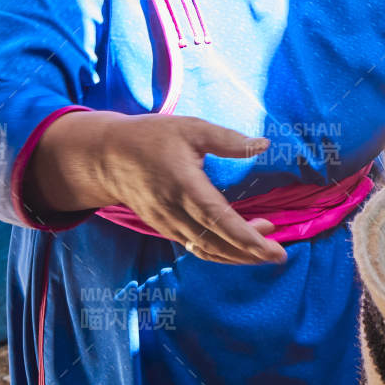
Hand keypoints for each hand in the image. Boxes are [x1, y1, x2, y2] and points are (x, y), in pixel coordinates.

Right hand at [28, 111, 287, 264]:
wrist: (106, 157)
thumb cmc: (150, 137)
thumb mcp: (191, 128)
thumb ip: (228, 139)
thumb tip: (264, 144)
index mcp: (184, 186)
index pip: (220, 221)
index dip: (248, 239)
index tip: (273, 249)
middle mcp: (175, 211)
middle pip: (216, 244)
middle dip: (249, 254)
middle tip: (279, 253)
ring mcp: (167, 223)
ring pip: (205, 250)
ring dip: (236, 255)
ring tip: (266, 247)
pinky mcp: (164, 227)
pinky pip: (195, 246)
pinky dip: (220, 251)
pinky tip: (239, 244)